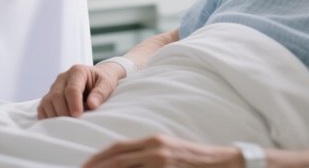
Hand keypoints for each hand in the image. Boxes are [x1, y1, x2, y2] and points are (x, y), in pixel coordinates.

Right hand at [37, 61, 124, 119]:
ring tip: (68, 124)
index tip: (78, 115)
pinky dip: (47, 117)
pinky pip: (42, 107)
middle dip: (64, 112)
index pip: (71, 89)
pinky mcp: (50, 96)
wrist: (96, 78)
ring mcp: (54, 86)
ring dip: (55, 116)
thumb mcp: (107, 83)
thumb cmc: (102, 81)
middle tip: (74, 123)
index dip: (74, 103)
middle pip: (56, 96)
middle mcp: (63, 77)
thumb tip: (92, 104)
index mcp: (77, 71)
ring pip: (47, 102)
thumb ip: (100, 93)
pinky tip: (57, 123)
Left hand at [82, 134, 241, 167]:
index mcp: (151, 142)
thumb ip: (146, 156)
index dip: (98, 159)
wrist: (224, 163)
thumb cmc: (193, 161)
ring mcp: (162, 162)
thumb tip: (124, 163)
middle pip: (117, 160)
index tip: (84, 167)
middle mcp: (154, 150)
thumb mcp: (167, 152)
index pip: (117, 149)